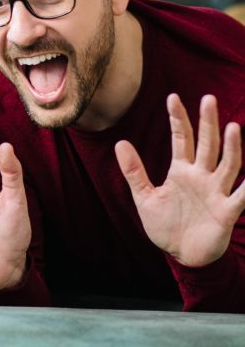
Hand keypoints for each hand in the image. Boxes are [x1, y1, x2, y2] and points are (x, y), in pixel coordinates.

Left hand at [115, 94, 244, 266]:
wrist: (182, 256)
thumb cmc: (166, 225)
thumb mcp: (144, 197)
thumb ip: (134, 171)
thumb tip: (120, 143)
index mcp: (181, 172)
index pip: (182, 139)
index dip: (178, 119)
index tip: (172, 97)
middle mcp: (202, 177)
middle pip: (208, 144)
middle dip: (208, 123)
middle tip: (208, 98)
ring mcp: (217, 192)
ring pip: (228, 164)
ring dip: (232, 147)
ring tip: (234, 127)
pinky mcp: (227, 211)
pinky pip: (243, 196)